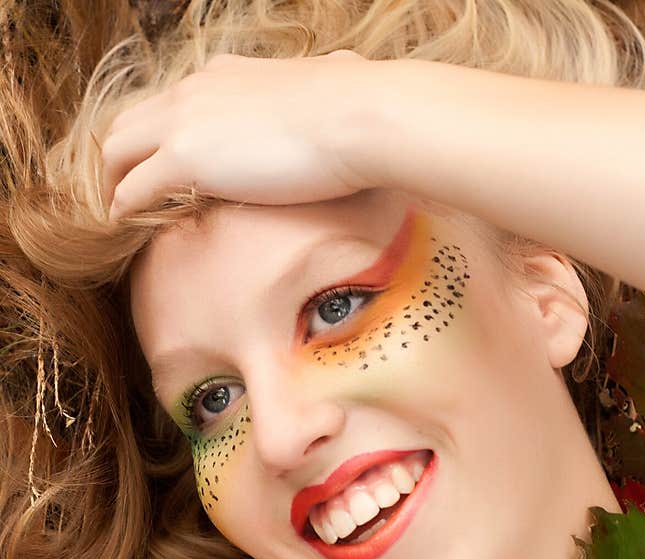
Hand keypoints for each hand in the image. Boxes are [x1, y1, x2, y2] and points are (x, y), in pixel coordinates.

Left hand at [100, 50, 374, 219]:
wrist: (356, 119)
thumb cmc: (354, 112)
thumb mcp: (325, 92)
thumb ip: (315, 95)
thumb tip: (348, 73)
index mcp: (225, 74)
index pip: (173, 102)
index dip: (159, 135)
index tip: (161, 163)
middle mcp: (195, 90)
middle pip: (131, 120)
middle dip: (120, 155)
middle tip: (122, 187)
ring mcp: (185, 121)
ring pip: (118, 149)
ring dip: (112, 180)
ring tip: (116, 208)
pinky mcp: (185, 158)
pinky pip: (133, 187)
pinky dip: (122, 204)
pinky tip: (122, 222)